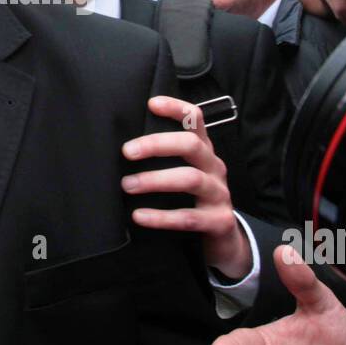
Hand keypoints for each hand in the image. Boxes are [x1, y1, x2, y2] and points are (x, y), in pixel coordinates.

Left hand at [123, 96, 251, 280]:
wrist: (224, 241)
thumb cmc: (193, 201)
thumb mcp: (184, 174)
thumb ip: (164, 159)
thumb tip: (121, 148)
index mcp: (204, 152)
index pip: (195, 120)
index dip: (176, 108)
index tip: (151, 103)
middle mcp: (214, 167)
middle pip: (190, 145)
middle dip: (156, 144)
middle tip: (126, 152)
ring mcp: (219, 194)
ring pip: (190, 179)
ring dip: (155, 180)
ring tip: (127, 185)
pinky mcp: (219, 221)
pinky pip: (189, 217)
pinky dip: (161, 217)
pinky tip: (139, 216)